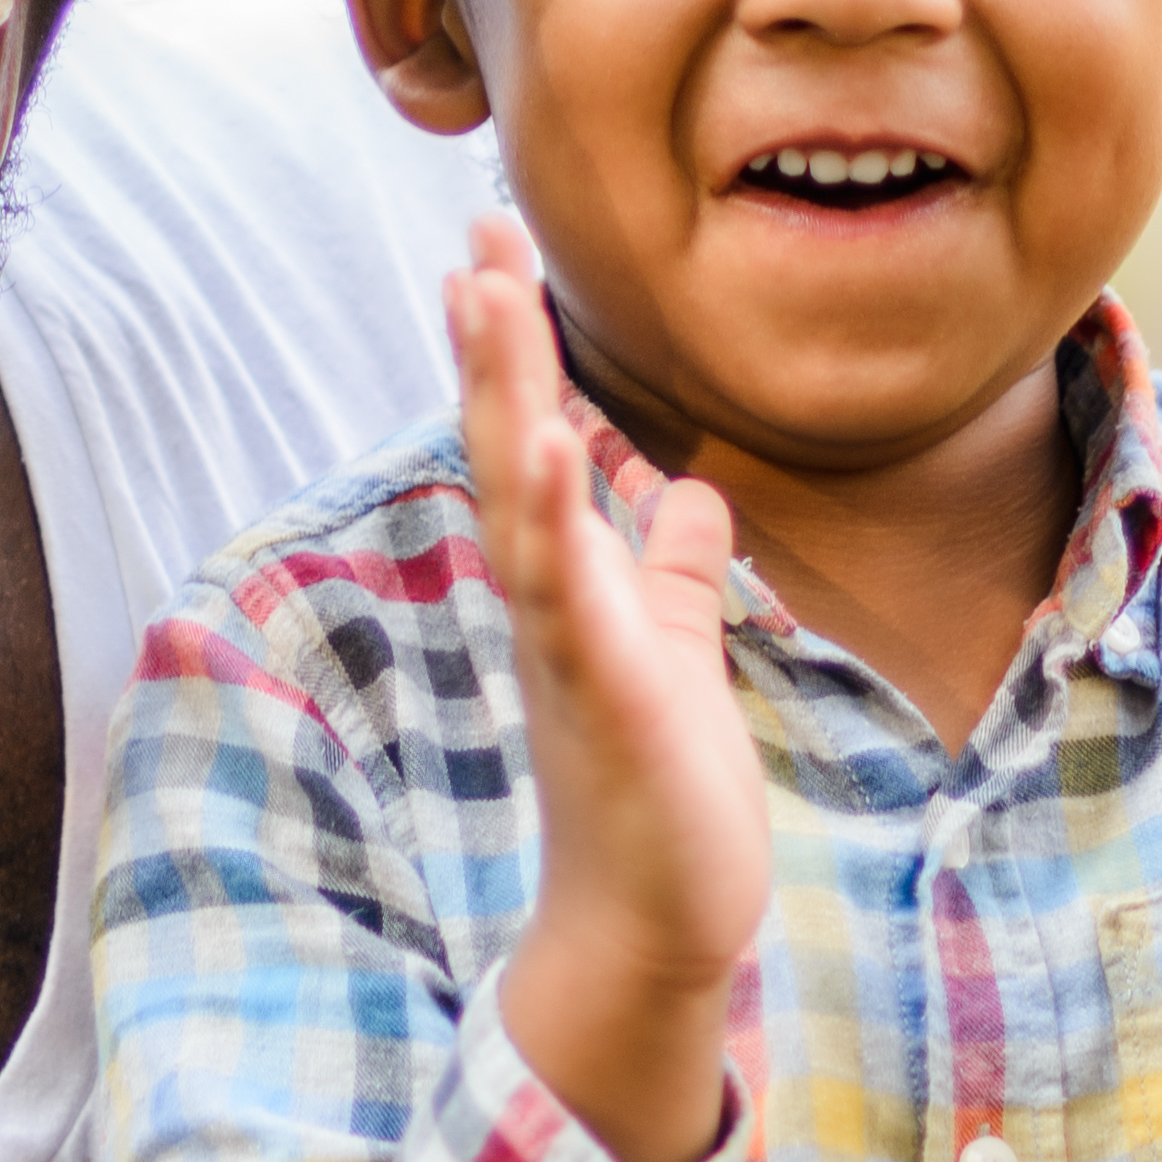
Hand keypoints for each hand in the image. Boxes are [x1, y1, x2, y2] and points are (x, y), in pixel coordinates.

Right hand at [458, 215, 768, 1161]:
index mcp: (567, 586)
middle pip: (505, 445)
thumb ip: (673, 570)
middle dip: (491, 340)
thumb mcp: (676, 651)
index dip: (512, 348)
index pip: (529, 439)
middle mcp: (548, 604)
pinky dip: (556, 517)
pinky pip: (569, 593)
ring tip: (486, 296)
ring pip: (519, 501)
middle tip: (475, 233)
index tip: (492, 248)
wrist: (653, 927)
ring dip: (503, 397)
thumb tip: (686, 491)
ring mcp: (564, 646)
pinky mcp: (601, 693)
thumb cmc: (660, 795)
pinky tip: (551, 442)